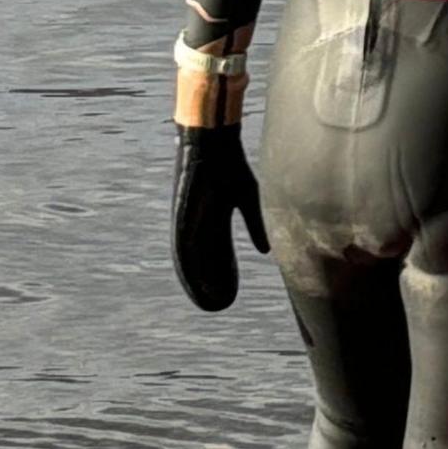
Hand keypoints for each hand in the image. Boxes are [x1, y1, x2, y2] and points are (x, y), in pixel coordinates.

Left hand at [172, 124, 268, 311]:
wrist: (211, 145)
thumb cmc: (229, 166)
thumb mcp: (248, 199)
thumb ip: (255, 224)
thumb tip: (266, 250)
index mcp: (214, 218)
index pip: (217, 251)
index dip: (223, 270)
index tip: (229, 290)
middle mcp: (198, 223)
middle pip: (203, 259)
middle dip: (210, 281)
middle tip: (217, 303)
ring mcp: (188, 221)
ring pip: (191, 259)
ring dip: (198, 280)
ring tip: (207, 300)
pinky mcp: (181, 218)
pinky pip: (182, 248)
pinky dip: (188, 266)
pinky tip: (193, 281)